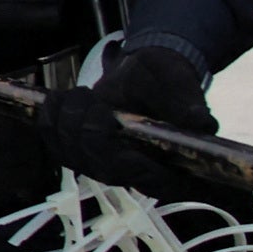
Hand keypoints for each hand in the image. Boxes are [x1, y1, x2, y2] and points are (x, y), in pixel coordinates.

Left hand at [37, 35, 211, 187]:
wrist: (144, 73)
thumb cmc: (168, 80)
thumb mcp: (181, 84)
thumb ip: (188, 104)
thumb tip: (203, 124)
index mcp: (169, 165)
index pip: (147, 178)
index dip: (125, 160)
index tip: (111, 124)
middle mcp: (134, 172)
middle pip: (100, 166)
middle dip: (87, 128)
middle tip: (92, 96)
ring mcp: (105, 165)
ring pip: (73, 156)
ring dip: (66, 121)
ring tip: (79, 93)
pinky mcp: (82, 154)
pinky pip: (55, 146)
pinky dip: (49, 120)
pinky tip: (56, 99)